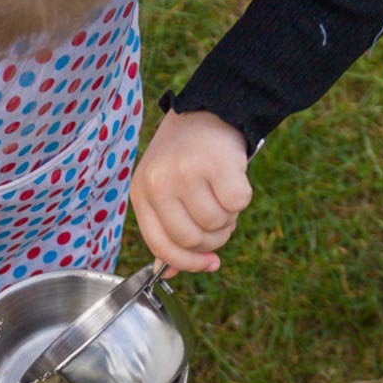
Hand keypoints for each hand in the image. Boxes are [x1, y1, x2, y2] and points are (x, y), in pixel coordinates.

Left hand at [130, 109, 253, 273]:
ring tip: (224, 198)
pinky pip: (237, 203)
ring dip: (228, 218)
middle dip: (213, 240)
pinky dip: (242, 199)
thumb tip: (171, 272)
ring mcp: (186, 172)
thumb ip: (166, 230)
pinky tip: (235, 182)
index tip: (209, 265)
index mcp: (141, 193)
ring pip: (215, 223)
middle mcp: (158, 183)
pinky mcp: (216, 162)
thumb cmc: (186, 159)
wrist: (210, 110)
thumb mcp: (164, 191)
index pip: (160, 245)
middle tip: (221, 223)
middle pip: (190, 238)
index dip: (186, 263)